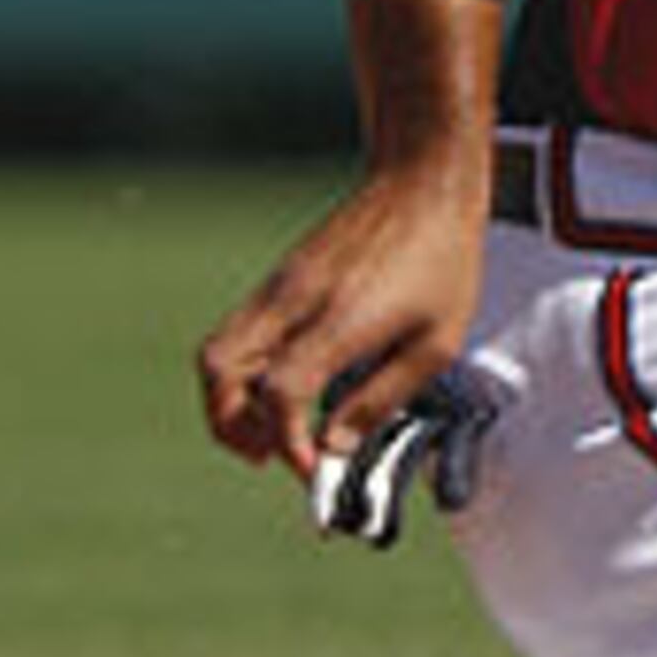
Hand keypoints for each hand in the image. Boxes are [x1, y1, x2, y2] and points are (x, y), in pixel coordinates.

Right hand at [196, 157, 490, 479]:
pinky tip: (279, 392)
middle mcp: (293, 303)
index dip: (288, 441)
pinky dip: (241, 376)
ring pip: (215, 355)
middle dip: (233, 427)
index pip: (279, 393)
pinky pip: (235, 336)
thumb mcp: (437, 342)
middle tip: (274, 457)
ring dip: (228, 403)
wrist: (421, 186)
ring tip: (269, 434)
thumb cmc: (441, 261)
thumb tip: (334, 447)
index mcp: (339, 319)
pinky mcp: (276, 282)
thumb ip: (381, 397)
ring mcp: (277, 289)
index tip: (313, 470)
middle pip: (220, 373)